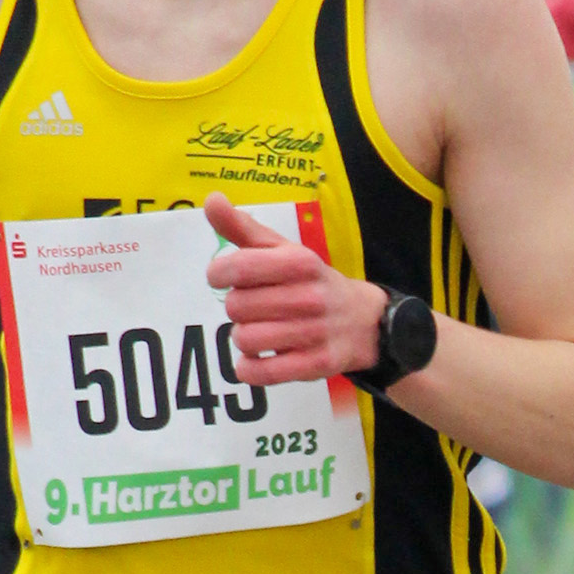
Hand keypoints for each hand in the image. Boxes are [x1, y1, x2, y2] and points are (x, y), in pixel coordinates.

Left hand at [203, 192, 387, 384]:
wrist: (362, 320)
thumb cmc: (309, 281)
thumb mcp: (282, 249)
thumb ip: (243, 227)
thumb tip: (212, 200)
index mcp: (299, 262)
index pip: (237, 267)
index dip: (219, 274)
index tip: (224, 277)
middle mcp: (309, 296)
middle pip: (235, 307)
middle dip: (236, 307)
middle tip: (253, 307)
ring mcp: (314, 333)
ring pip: (245, 340)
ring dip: (243, 338)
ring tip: (259, 330)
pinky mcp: (315, 365)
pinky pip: (261, 373)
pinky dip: (249, 368)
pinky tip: (257, 358)